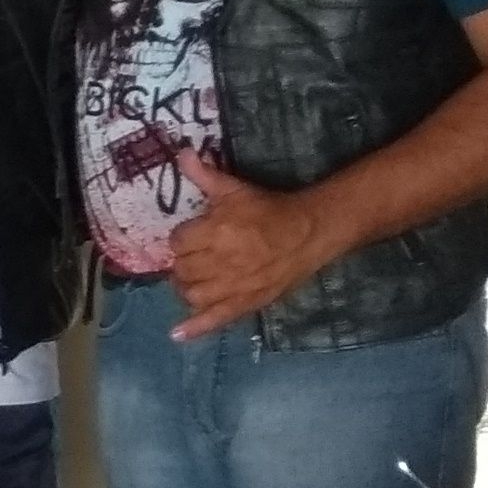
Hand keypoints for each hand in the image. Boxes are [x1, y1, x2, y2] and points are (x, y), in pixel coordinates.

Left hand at [167, 155, 339, 335]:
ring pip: (192, 294)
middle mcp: (220, 262)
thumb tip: (181, 152)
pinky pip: (215, 320)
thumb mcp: (235, 189)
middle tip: (196, 256)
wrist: (309, 232)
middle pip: (182, 268)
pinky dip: (194, 329)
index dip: (184, 237)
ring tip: (192, 280)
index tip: (194, 235)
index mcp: (215, 231)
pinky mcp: (245, 303)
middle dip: (184, 261)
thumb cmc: (269, 209)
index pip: (178, 240)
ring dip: (186, 288)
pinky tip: (177, 335)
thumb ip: (205, 174)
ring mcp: (232, 286)